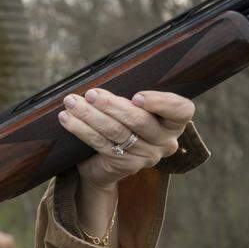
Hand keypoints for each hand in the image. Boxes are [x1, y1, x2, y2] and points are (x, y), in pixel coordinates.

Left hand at [58, 89, 194, 189]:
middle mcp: (165, 141)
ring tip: (71, 102)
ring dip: (90, 115)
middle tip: (90, 93)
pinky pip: (101, 143)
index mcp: (174, 122)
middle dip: (111, 105)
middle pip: (139, 121)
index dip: (160, 103)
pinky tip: (67, 118)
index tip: (136, 96)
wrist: (106, 163)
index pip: (181, 110)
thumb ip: (129, 97)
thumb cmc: (122, 123)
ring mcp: (146, 156)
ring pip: (116, 132)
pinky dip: (81, 129)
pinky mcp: (125, 165)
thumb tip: (100, 82)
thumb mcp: (132, 108)